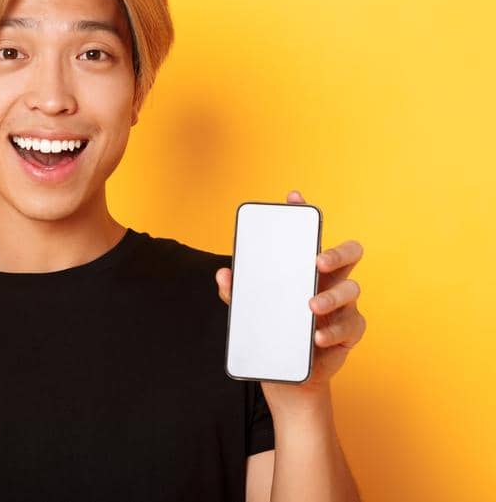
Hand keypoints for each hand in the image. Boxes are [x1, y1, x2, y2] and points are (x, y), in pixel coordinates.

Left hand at [216, 190, 366, 401]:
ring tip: (310, 307)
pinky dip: (333, 332)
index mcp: (307, 270)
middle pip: (349, 254)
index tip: (293, 198)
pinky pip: (350, 326)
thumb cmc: (275, 332)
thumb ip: (238, 293)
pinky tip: (317, 338)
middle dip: (336, 252)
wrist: (290, 376)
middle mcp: (330, 281)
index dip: (304, 214)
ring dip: (331, 297)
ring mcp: (344, 306)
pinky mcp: (350, 331)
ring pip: (351, 290)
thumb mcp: (252, 312)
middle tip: (317, 260)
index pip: (309, 236)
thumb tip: (223, 274)